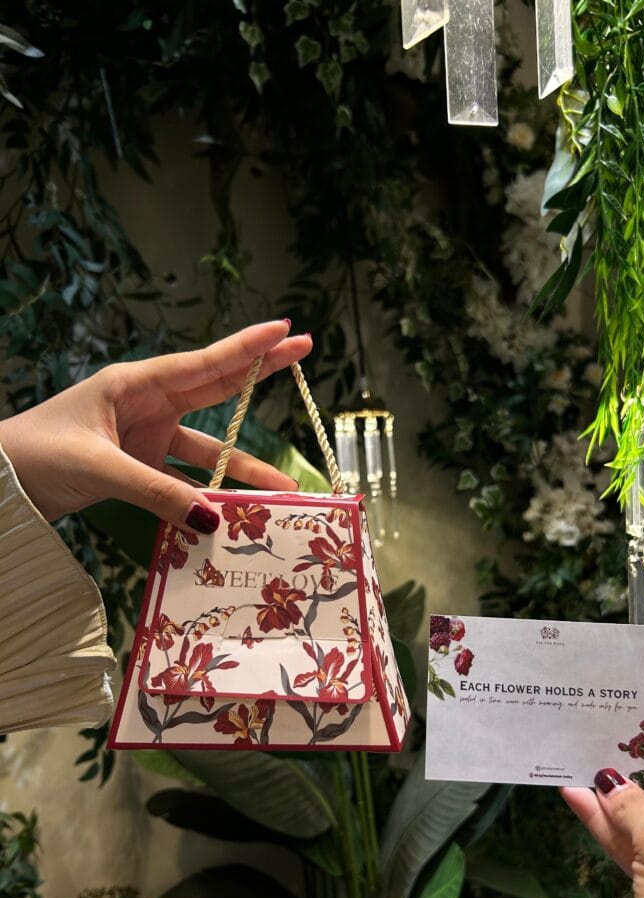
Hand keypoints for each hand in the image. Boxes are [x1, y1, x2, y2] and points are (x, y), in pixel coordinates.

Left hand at [0, 320, 311, 532]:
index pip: (203, 363)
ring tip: (284, 484)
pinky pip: (185, 478)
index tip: (286, 329)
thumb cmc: (36, 456)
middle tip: (305, 349)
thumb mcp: (98, 467)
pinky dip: (208, 494)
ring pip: (207, 447)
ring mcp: (144, 437)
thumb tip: (213, 519)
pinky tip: (232, 509)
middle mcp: (147, 405)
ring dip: (242, 466)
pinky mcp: (138, 468)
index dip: (248, 349)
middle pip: (216, 388)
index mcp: (134, 384)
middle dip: (261, 374)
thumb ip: (157, 492)